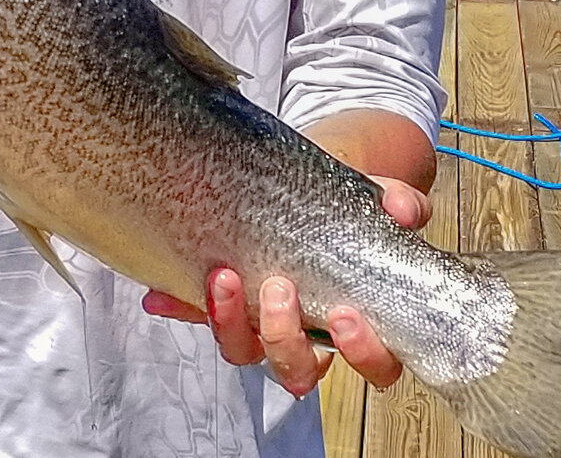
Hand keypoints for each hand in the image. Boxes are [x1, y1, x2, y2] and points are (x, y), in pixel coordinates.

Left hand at [140, 178, 429, 394]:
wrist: (303, 190)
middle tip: (278, 288)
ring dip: (229, 322)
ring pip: (244, 352)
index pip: (374, 365)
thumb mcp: (373, 201)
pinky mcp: (222, 306)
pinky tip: (159, 294)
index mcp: (356, 325)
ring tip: (222, 277)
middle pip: (296, 370)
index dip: (362, 353)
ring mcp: (260, 326)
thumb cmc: (345, 212)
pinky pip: (196, 315)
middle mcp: (307, 337)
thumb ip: (396, 202)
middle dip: (283, 337)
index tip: (345, 317)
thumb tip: (402, 210)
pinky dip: (178, 304)